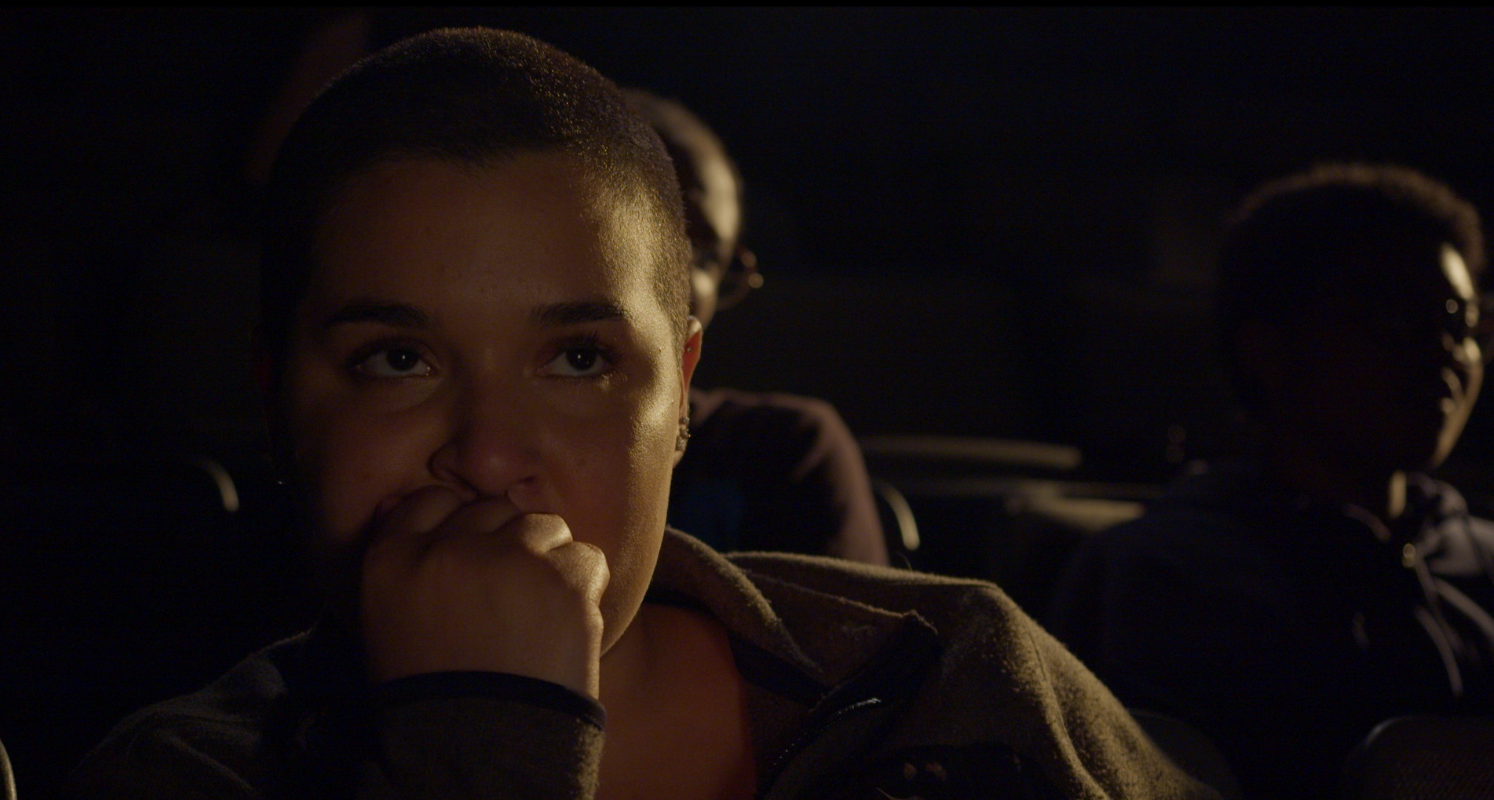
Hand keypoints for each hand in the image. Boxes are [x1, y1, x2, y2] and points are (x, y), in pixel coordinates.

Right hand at [360, 486, 609, 697]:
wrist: (483, 754)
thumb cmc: (434, 697)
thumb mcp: (390, 625)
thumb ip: (405, 563)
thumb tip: (410, 502)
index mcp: (392, 560)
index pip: (429, 502)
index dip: (455, 528)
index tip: (469, 558)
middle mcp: (449, 549)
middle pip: (489, 511)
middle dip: (503, 546)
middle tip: (508, 599)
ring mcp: (509, 559)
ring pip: (541, 526)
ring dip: (547, 560)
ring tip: (538, 612)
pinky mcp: (563, 579)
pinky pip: (585, 556)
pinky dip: (583, 585)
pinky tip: (565, 623)